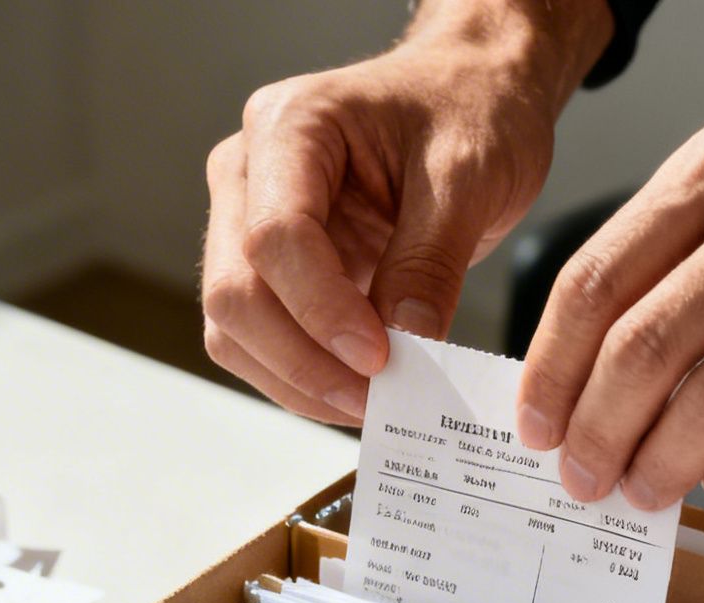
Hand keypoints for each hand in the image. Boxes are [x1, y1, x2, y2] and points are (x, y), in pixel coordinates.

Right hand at [202, 3, 610, 424]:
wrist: (471, 97)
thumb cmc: (470, 110)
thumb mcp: (469, 175)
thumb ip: (430, 260)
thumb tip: (406, 346)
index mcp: (290, 125)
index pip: (276, 236)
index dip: (322, 309)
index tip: (381, 358)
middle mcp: (248, 172)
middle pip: (236, 291)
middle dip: (302, 359)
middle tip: (376, 399)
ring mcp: (246, 222)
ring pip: (233, 328)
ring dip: (295, 380)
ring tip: (371, 403)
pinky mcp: (266, 269)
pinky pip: (258, 340)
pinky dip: (299, 377)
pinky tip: (354, 389)